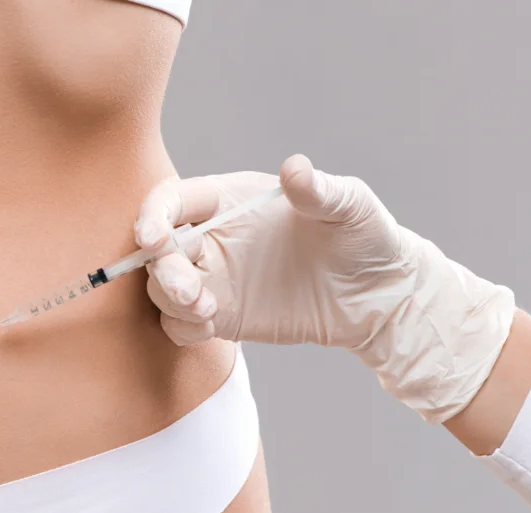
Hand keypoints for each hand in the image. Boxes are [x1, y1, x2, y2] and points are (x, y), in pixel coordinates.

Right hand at [135, 154, 515, 422]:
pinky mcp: (221, 315)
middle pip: (159, 249)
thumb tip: (295, 168)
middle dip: (162, 270)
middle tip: (192, 293)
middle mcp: (212, 237)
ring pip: (161, 288)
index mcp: (229, 200)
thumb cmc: (365, 237)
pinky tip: (210, 324)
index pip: (173, 200)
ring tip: (207, 310)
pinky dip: (182, 325)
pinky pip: (180, 322)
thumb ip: (319, 189)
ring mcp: (213, 278)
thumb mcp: (350, 206)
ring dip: (171, 300)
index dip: (154, 215)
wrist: (378, 294)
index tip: (153, 237)